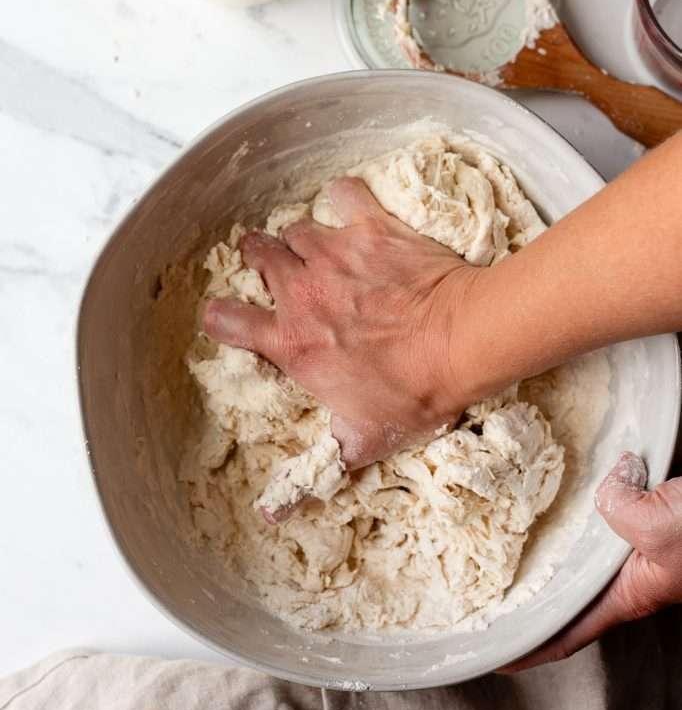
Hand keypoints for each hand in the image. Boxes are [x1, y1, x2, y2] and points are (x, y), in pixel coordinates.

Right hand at [203, 177, 480, 468]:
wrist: (462, 342)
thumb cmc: (412, 392)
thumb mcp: (361, 440)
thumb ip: (315, 470)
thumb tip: (274, 514)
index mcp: (292, 342)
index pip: (228, 321)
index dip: (222, 317)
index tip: (228, 316)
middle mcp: (301, 291)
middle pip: (257, 255)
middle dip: (259, 258)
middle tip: (272, 266)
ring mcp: (334, 254)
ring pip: (295, 227)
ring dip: (301, 237)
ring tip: (317, 247)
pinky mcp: (370, 228)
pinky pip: (344, 196)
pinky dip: (346, 200)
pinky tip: (353, 210)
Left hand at [501, 452, 681, 671]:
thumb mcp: (663, 526)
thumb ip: (621, 513)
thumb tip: (605, 489)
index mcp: (626, 595)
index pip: (565, 634)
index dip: (527, 649)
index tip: (493, 656)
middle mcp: (624, 575)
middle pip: (564, 595)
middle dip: (526, 599)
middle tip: (482, 593)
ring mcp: (633, 546)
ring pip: (577, 555)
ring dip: (544, 553)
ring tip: (505, 546)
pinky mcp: (642, 515)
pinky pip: (596, 516)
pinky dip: (573, 511)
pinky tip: (553, 494)